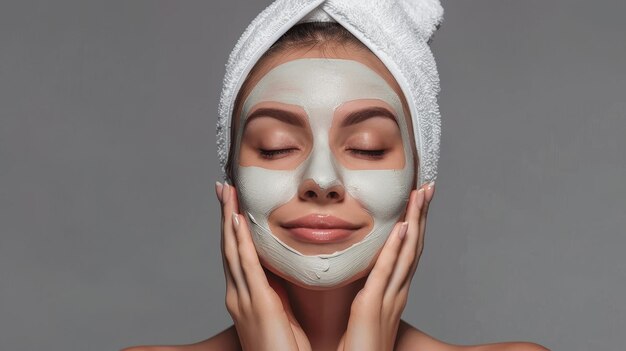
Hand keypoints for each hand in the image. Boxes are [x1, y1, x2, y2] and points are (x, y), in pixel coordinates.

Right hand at [216, 181, 310, 350]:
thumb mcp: (280, 316)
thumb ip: (278, 295)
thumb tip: (284, 274)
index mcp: (246, 297)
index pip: (237, 253)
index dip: (233, 226)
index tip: (233, 202)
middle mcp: (238, 294)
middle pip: (229, 246)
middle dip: (225, 214)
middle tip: (224, 186)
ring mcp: (244, 298)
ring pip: (233, 249)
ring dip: (228, 218)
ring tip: (227, 191)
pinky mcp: (257, 303)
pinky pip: (245, 265)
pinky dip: (239, 240)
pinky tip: (236, 220)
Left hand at [337, 182, 434, 350]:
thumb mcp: (359, 317)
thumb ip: (363, 297)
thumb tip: (356, 279)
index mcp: (391, 295)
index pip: (406, 253)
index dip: (413, 225)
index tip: (415, 201)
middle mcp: (395, 294)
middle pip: (413, 247)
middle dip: (421, 215)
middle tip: (427, 188)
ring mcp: (387, 300)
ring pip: (406, 254)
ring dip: (415, 222)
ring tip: (420, 195)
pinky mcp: (371, 308)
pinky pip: (386, 273)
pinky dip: (396, 250)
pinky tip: (402, 228)